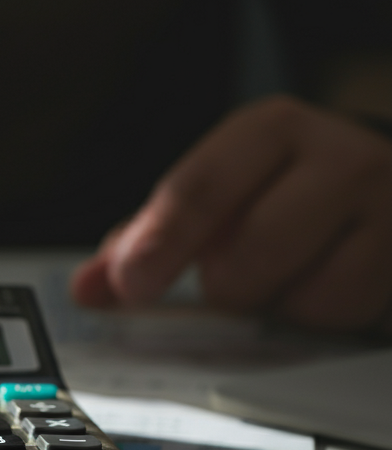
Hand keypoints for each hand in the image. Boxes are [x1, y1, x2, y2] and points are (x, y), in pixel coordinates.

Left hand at [71, 96, 391, 330]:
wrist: (384, 187)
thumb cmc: (281, 193)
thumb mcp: (213, 199)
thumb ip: (145, 239)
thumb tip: (88, 288)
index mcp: (270, 131)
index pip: (203, 188)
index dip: (160, 243)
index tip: (130, 284)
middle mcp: (337, 156)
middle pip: (251, 250)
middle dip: (223, 284)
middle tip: (225, 279)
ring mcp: (388, 204)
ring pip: (303, 294)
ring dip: (273, 303)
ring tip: (279, 277)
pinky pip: (345, 315)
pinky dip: (316, 318)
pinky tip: (316, 286)